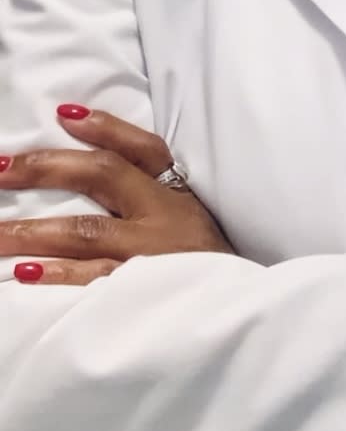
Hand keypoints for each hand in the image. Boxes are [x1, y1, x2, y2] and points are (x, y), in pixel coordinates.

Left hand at [0, 106, 234, 284]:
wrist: (237, 316)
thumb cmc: (204, 264)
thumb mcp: (191, 217)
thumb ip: (151, 193)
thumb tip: (94, 162)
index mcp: (176, 193)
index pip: (142, 147)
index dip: (105, 128)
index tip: (64, 115)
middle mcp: (164, 215)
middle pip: (102, 176)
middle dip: (47, 168)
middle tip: (0, 169)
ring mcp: (150, 255)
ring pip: (85, 231)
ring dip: (32, 231)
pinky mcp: (142, 295)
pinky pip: (93, 281)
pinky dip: (59, 276)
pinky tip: (25, 273)